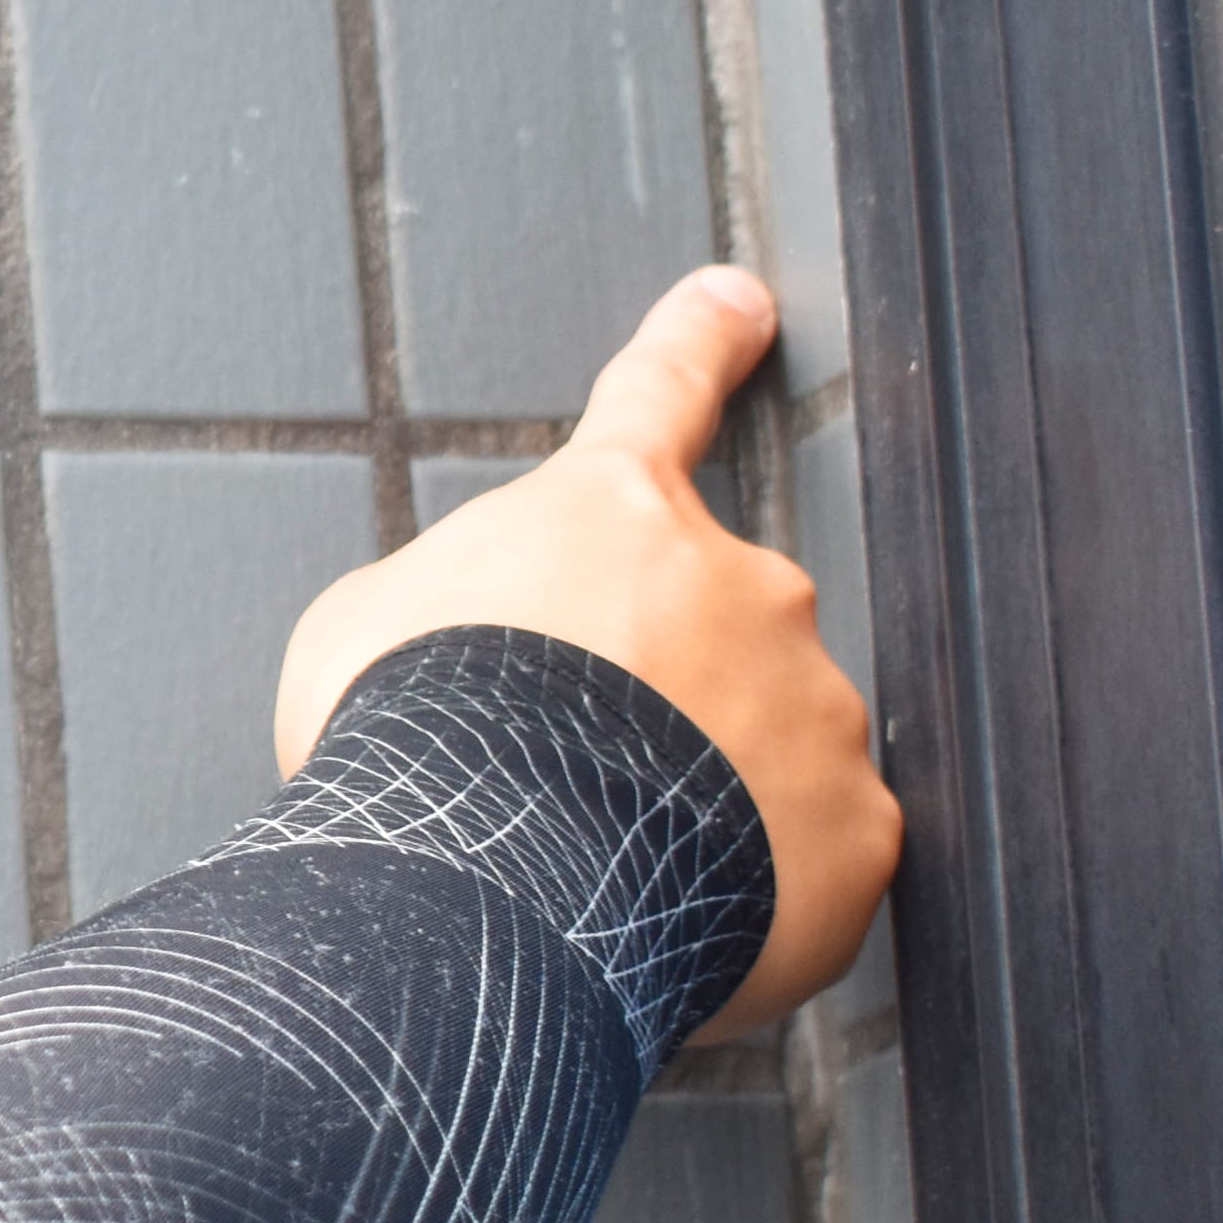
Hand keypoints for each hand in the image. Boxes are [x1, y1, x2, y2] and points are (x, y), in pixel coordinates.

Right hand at [271, 268, 900, 1034]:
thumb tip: (478, 639)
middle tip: (564, 782)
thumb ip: (453, 600)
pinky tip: (678, 919)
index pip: (658, 391)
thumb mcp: (363, 627)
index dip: (698, 341)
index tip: (737, 303)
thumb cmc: (407, 746)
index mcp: (612, 512)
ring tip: (606, 871)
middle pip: (711, 622)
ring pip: (772, 740)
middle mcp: (741, 584)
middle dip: (655, 693)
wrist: (487, 886)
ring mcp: (814, 704)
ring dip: (707, 793)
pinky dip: (762, 887)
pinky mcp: (858, 829)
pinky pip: (818, 851)